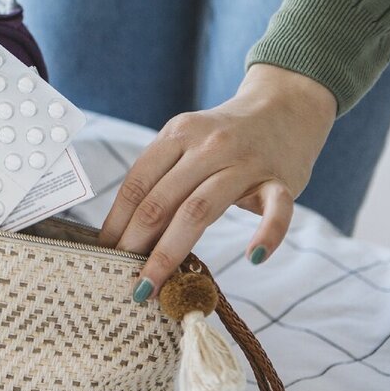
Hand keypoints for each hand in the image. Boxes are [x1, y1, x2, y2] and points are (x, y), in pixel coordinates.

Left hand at [99, 64, 337, 301]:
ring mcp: (246, 162)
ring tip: (154, 284)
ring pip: (201, 210)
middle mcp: (208, 146)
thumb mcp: (188, 143)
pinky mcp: (282, 179)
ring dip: (171, 251)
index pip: (137, 184)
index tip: (104, 254)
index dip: (117, 222)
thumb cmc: (224, 136)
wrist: (285, 105)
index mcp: (177, 134)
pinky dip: (267, 234)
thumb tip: (126, 232)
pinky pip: (278, 209)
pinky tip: (253, 258)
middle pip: (162, 202)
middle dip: (136, 244)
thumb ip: (164, 178)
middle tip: (124, 280)